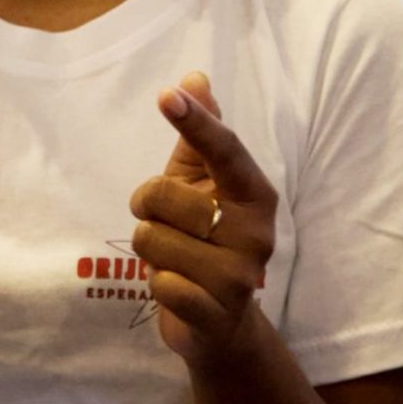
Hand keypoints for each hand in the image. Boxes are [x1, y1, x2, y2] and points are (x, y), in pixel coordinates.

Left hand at [129, 73, 277, 369]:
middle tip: (166, 223)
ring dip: (148, 248)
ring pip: (151, 239)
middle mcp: (256, 233)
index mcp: (255, 193)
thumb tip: (195, 78)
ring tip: (173, 258)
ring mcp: (240, 276)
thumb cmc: (205, 239)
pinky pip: (161, 284)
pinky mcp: (216, 314)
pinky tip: (178, 288)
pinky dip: (157, 283)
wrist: (221, 325)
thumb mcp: (203, 184)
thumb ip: (200, 135)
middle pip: (163, 195)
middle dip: (146, 206)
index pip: (226, 149)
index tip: (167, 94)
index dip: (196, 122)